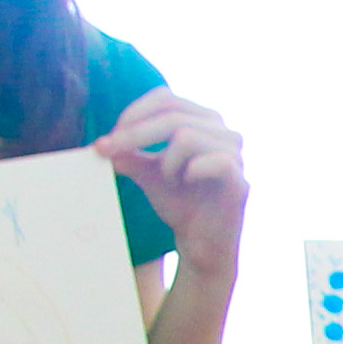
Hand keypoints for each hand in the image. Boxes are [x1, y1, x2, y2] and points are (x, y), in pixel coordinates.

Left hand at [97, 88, 250, 253]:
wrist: (202, 244)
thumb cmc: (181, 204)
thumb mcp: (147, 175)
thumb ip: (130, 156)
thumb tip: (102, 144)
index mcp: (202, 121)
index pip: (165, 98)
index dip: (134, 112)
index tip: (110, 138)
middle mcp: (223, 131)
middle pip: (172, 114)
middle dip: (135, 134)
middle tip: (109, 151)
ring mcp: (235, 154)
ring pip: (187, 136)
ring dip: (166, 161)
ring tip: (168, 179)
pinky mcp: (240, 179)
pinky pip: (212, 161)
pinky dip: (189, 172)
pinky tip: (186, 184)